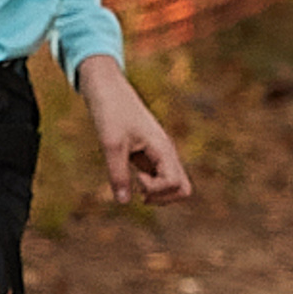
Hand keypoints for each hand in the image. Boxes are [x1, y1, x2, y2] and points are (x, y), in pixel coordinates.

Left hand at [76, 55, 190, 204]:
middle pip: (183, 189)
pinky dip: (151, 186)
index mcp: (163, 148)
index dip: (156, 189)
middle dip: (163, 198)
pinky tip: (132, 178)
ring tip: (135, 184)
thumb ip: (117, 174)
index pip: (176, 184)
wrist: (108, 91)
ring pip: (174, 185)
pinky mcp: (150, 154)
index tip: (136, 177)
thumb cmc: (111, 112)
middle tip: (138, 190)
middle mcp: (167, 153)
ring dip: (157, 193)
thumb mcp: (110, 144)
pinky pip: (161, 178)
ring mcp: (161, 154)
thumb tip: (124, 202)